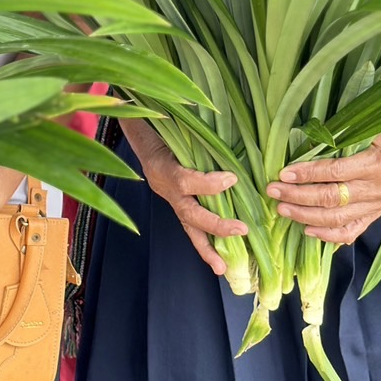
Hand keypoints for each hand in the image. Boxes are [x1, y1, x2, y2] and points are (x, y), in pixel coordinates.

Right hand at [122, 119, 246, 275]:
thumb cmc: (160, 121)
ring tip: (222, 268)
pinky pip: (190, 226)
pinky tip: (219, 260)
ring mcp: (170, 197)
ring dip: (207, 248)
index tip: (232, 178)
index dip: (207, 183)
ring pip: (188, 226)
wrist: (139, 130)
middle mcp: (164, 185)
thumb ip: (189, 121)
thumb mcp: (173, 120)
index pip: (185, 180)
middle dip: (215, 225)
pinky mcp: (176, 202)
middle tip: (240, 230)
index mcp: (162, 165)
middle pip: (188, 212)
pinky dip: (204, 244)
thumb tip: (213, 112)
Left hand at [265, 124, 380, 244]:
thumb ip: (339, 138)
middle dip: (298, 197)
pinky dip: (328, 235)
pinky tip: (307, 231)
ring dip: (306, 216)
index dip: (307, 174)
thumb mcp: (366, 127)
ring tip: (283, 210)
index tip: (284, 173)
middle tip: (275, 192)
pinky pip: (351, 231)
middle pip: (331, 198)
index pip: (334, 172)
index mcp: (375, 164)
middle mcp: (376, 188)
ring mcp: (376, 205)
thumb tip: (301, 145)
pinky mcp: (375, 214)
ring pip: (337, 218)